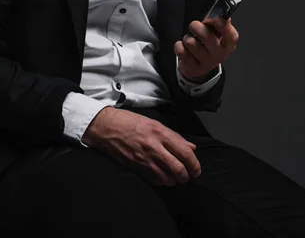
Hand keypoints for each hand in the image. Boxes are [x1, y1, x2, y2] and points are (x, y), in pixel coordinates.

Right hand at [82, 107, 200, 186]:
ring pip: (167, 178)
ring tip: (176, 178)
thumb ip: (175, 137)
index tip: (197, 170)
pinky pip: (154, 180)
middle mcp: (155, 147)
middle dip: (186, 176)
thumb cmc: (131, 122)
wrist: (107, 127)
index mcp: (161, 134)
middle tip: (188, 176)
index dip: (194, 164)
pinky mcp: (136, 167)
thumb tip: (191, 147)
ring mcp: (145, 159)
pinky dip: (162, 181)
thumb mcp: (156, 124)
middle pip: (178, 168)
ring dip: (174, 180)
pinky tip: (163, 177)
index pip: (184, 152)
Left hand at [174, 17, 238, 80]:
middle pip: (207, 36)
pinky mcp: (193, 68)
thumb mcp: (217, 35)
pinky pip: (181, 51)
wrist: (200, 66)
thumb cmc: (208, 46)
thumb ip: (219, 24)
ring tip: (190, 40)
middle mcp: (219, 54)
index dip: (220, 24)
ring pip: (191, 43)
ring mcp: (207, 63)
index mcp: (228, 44)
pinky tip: (184, 48)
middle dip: (196, 27)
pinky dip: (179, 46)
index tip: (210, 18)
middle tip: (194, 26)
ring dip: (187, 38)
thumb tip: (222, 13)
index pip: (230, 34)